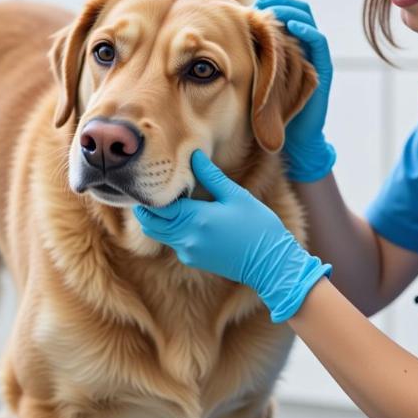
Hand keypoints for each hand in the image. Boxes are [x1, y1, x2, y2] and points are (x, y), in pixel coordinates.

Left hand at [132, 150, 331, 322]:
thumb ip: (211, 176)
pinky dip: (172, 230)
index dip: (152, 194)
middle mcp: (186, 238)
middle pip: (151, 222)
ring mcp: (188, 252)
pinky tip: (187, 218)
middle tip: (152, 190)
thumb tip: (194, 155)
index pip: (159, 206)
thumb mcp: (236, 196)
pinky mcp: (192, 260)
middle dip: (148, 208)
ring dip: (158, 219)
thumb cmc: (258, 225)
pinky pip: (172, 243)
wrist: (270, 263)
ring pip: (159, 234)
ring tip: (168, 201)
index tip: (154, 180)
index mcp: (196, 218)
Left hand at [253, 0, 336, 181]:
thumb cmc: (267, 111)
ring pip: (308, 21)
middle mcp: (303, 48)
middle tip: (259, 7)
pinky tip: (293, 27)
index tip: (249, 7)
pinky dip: (306, 30)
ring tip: (273, 14)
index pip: (285, 12)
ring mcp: (314, 58)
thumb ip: (247, 60)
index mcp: (289, 47)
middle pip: (298, 10)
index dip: (270, 5)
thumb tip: (219, 43)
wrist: (292, 139)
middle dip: (279, 4)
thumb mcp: (253, 79)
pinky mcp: (322, 69)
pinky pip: (319, 42)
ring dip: (290, 12)